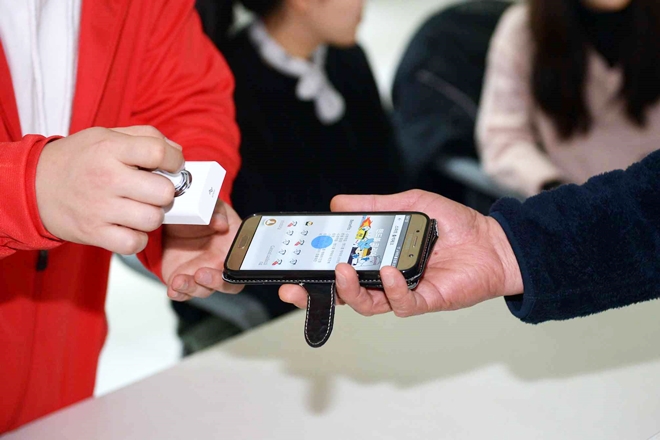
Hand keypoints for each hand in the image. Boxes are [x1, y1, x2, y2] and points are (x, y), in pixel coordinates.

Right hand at [35, 126, 183, 253]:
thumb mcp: (106, 136)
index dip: (174, 161)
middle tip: (153, 191)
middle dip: (165, 192)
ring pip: (153, 219)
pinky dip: (138, 238)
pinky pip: (134, 243)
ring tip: (140, 208)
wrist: (33, 186)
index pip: (158, 152)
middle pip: (163, 192)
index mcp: (110, 149)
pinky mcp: (94, 233)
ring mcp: (100, 208)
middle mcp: (106, 178)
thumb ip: (145, 137)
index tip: (172, 166)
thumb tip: (178, 154)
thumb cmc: (78, 160)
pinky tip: (130, 226)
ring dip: (153, 216)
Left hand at [161, 199, 243, 300]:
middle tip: (201, 274)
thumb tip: (221, 224)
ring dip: (192, 288)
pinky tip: (173, 290)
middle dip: (215, 283)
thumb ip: (217, 211)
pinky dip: (179, 293)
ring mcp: (203, 273)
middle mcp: (221, 264)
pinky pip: (184, 292)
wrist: (179, 218)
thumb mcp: (212, 205)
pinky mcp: (185, 278)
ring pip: (203, 290)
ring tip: (179, 282)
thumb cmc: (203, 214)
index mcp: (234, 248)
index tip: (225, 265)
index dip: (238, 270)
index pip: (243, 265)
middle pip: (227, 284)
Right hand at [279, 190, 522, 316]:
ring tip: (342, 270)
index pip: (338, 266)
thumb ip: (374, 206)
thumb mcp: (408, 204)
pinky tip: (389, 271)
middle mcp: (384, 278)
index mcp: (377, 257)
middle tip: (293, 288)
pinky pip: (401, 303)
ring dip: (349, 291)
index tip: (290, 262)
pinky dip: (392, 289)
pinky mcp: (424, 300)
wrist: (492, 241)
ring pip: (365, 303)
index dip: (313, 269)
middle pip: (341, 294)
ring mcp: (402, 292)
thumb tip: (337, 202)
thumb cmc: (452, 224)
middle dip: (314, 294)